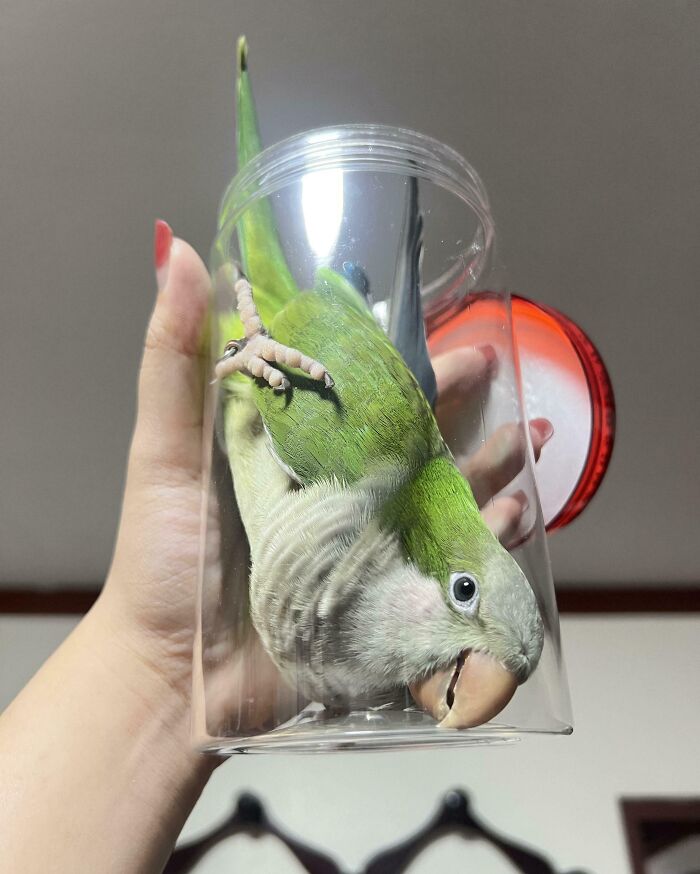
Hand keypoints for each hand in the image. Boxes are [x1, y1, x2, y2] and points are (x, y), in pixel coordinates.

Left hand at [96, 227, 550, 730]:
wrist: (177, 679)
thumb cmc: (164, 561)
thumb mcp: (164, 452)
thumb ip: (172, 359)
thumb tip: (174, 249)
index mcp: (286, 448)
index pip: (348, 385)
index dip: (386, 350)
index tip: (422, 313)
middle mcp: (332, 487)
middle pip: (403, 432)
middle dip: (451, 396)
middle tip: (491, 360)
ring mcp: (363, 539)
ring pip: (437, 488)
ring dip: (486, 460)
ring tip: (529, 434)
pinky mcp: (383, 589)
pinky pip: (447, 557)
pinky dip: (486, 534)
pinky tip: (517, 513)